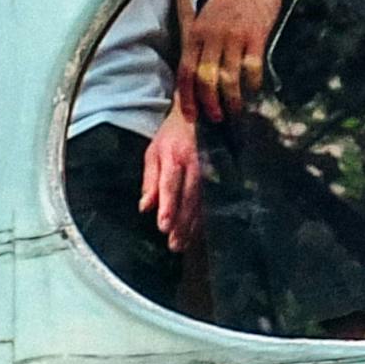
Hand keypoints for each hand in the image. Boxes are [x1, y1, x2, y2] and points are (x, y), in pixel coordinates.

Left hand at [138, 108, 201, 250]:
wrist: (200, 119)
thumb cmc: (171, 137)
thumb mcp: (154, 152)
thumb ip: (150, 180)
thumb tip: (144, 207)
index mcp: (175, 157)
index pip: (170, 184)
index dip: (168, 206)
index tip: (163, 226)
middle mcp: (195, 166)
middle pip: (188, 198)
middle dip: (181, 223)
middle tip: (174, 244)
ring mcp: (210, 172)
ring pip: (202, 204)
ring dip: (193, 226)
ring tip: (183, 244)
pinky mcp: (220, 178)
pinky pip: (212, 203)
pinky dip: (205, 220)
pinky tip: (198, 234)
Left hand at [178, 0, 283, 121]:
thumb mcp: (209, 15)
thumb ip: (204, 39)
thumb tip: (203, 68)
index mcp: (196, 31)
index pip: (185, 70)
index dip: (186, 95)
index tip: (189, 114)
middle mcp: (211, 36)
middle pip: (203, 78)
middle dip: (207, 103)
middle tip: (214, 119)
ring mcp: (233, 36)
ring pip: (227, 78)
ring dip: (230, 100)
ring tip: (234, 112)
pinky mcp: (255, 36)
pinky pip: (251, 68)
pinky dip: (252, 84)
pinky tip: (255, 91)